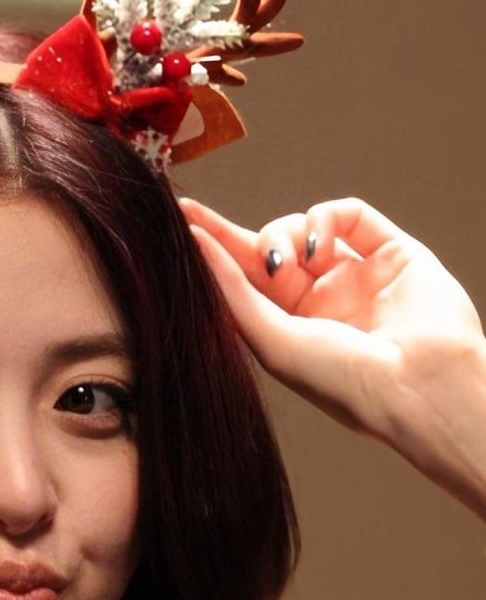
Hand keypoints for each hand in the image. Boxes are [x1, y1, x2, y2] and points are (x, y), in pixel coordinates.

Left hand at [181, 196, 485, 517]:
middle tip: (220, 234)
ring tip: (293, 264)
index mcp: (291, 328)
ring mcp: (358, 273)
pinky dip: (325, 220)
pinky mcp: (391, 250)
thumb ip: (233, 292)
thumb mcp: (271, 341)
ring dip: (288, 234)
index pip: (245, 278)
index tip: (183, 214)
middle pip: (271, 247)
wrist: (417, 386)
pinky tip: (320, 251)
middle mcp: (323, 300)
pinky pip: (348, 213)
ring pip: (306, 226)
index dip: (216, 247)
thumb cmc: (344, 383)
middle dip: (247, 238)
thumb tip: (196, 244)